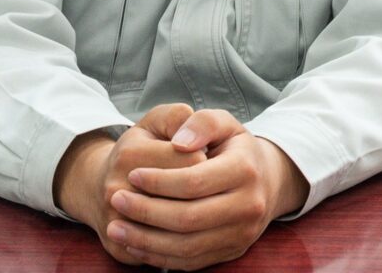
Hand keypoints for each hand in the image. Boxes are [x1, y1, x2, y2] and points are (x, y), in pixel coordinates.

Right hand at [53, 103, 207, 266]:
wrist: (99, 186)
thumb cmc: (139, 149)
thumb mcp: (156, 122)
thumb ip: (177, 117)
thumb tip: (190, 130)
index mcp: (130, 154)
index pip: (191, 163)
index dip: (206, 160)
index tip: (205, 158)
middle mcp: (117, 190)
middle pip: (184, 199)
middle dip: (204, 192)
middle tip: (204, 184)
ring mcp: (116, 223)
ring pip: (174, 233)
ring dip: (194, 221)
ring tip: (194, 203)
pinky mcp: (119, 250)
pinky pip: (160, 255)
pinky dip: (179, 245)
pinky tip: (185, 231)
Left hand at [105, 108, 308, 270]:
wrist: (265, 180)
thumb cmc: (234, 147)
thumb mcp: (223, 122)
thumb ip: (201, 122)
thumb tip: (178, 142)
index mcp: (245, 169)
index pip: (194, 180)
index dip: (160, 180)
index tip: (132, 174)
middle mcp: (248, 206)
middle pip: (189, 218)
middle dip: (147, 212)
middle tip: (117, 200)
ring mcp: (241, 234)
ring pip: (187, 246)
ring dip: (146, 240)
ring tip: (116, 226)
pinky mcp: (231, 252)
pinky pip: (191, 262)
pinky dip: (159, 256)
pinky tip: (135, 243)